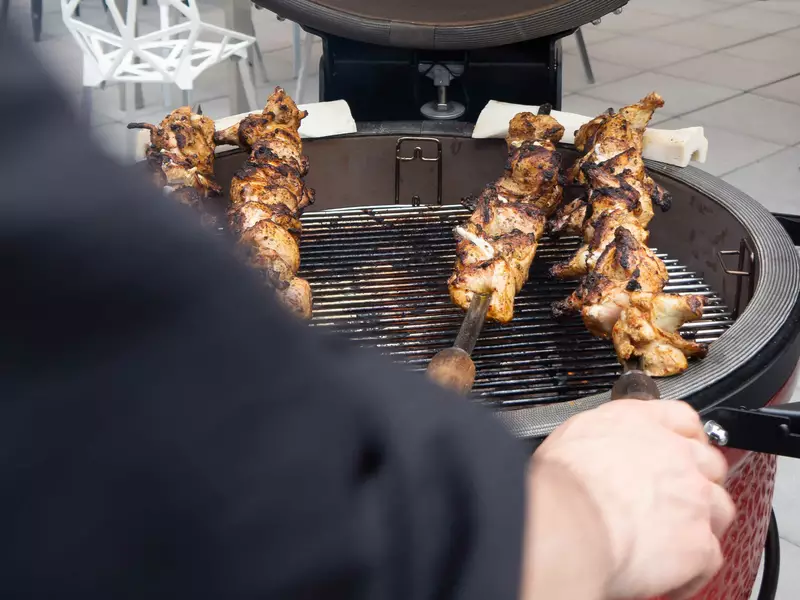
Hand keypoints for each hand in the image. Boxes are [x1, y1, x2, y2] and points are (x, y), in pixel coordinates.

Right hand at [521, 400, 734, 599]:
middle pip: (709, 463)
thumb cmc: (561, 484)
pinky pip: (711, 558)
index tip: (681, 448)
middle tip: (676, 498)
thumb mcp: (573, 437)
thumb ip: (601, 439)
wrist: (569, 523)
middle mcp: (674, 454)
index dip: (684, 437)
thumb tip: (597, 452)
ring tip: (676, 540)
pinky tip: (671, 577)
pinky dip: (693, 571)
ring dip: (702, 523)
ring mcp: (693, 498)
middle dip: (698, 480)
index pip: (682, 418)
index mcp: (640, 423)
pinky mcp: (698, 543)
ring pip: (720, 508)